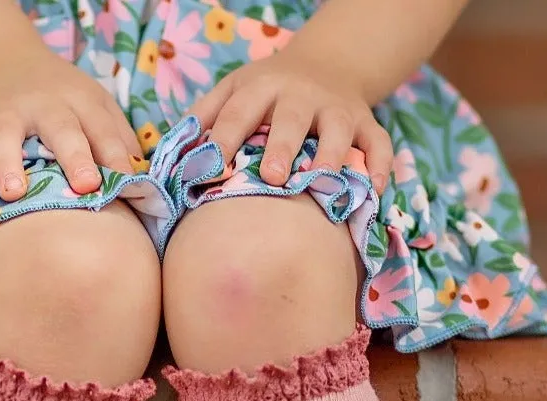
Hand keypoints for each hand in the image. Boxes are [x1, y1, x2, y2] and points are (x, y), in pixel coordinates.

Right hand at [0, 52, 141, 200]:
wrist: (2, 61)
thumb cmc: (60, 99)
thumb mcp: (94, 105)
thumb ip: (117, 140)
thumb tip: (143, 181)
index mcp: (79, 100)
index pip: (103, 128)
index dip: (115, 155)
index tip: (127, 182)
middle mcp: (42, 104)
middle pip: (61, 128)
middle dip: (74, 156)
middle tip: (86, 186)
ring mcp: (3, 114)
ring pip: (6, 135)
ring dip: (10, 163)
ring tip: (14, 192)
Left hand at [190, 49, 393, 193]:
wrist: (326, 64)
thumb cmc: (265, 94)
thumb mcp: (232, 92)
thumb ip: (203, 119)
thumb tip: (167, 158)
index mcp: (261, 88)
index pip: (238, 113)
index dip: (224, 139)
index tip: (210, 170)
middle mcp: (301, 95)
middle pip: (291, 119)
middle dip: (282, 146)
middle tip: (273, 176)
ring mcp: (337, 109)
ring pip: (339, 130)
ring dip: (333, 156)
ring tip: (322, 184)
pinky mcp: (367, 122)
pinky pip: (379, 144)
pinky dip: (379, 166)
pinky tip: (372, 191)